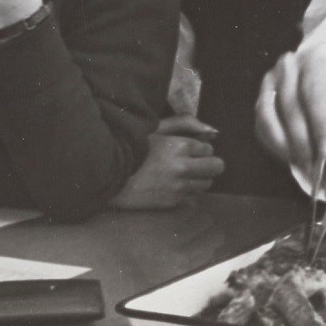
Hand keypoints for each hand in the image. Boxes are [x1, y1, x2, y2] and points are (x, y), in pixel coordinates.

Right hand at [108, 116, 225, 209]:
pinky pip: (192, 197)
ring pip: (207, 184)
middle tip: (196, 164)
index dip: (200, 150)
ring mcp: (178, 186)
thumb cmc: (133, 148)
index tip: (189, 151)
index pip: (209, 149)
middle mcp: (183, 167)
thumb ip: (187, 123)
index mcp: (181, 146)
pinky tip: (171, 186)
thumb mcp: (158, 128)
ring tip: (182, 175)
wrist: (108, 175)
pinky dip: (186, 192)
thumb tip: (214, 131)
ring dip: (199, 179)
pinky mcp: (171, 202)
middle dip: (209, 164)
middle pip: (217, 167)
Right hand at [255, 50, 325, 183]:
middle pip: (288, 106)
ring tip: (303, 164)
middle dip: (302, 139)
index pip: (312, 93)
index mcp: (313, 59)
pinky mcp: (261, 100)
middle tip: (315, 163)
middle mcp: (287, 67)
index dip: (318, 124)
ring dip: (285, 144)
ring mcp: (269, 82)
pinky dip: (275, 144)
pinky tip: (292, 158)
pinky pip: (261, 126)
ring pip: (268, 116)